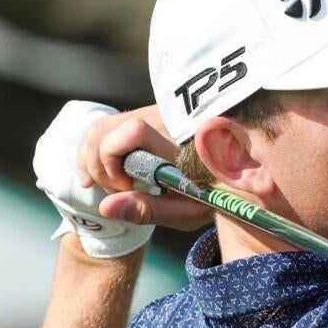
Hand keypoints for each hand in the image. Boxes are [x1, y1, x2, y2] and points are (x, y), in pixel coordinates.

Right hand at [76, 104, 212, 231]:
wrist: (234, 174)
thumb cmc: (213, 196)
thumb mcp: (185, 211)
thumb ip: (148, 210)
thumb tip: (105, 207)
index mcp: (176, 144)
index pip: (135, 130)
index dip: (114, 157)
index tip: (126, 186)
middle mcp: (160, 121)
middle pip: (104, 129)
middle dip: (98, 164)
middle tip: (120, 189)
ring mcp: (149, 115)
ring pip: (100, 127)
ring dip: (93, 158)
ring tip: (113, 183)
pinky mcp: (143, 117)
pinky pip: (106, 127)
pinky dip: (95, 150)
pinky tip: (101, 174)